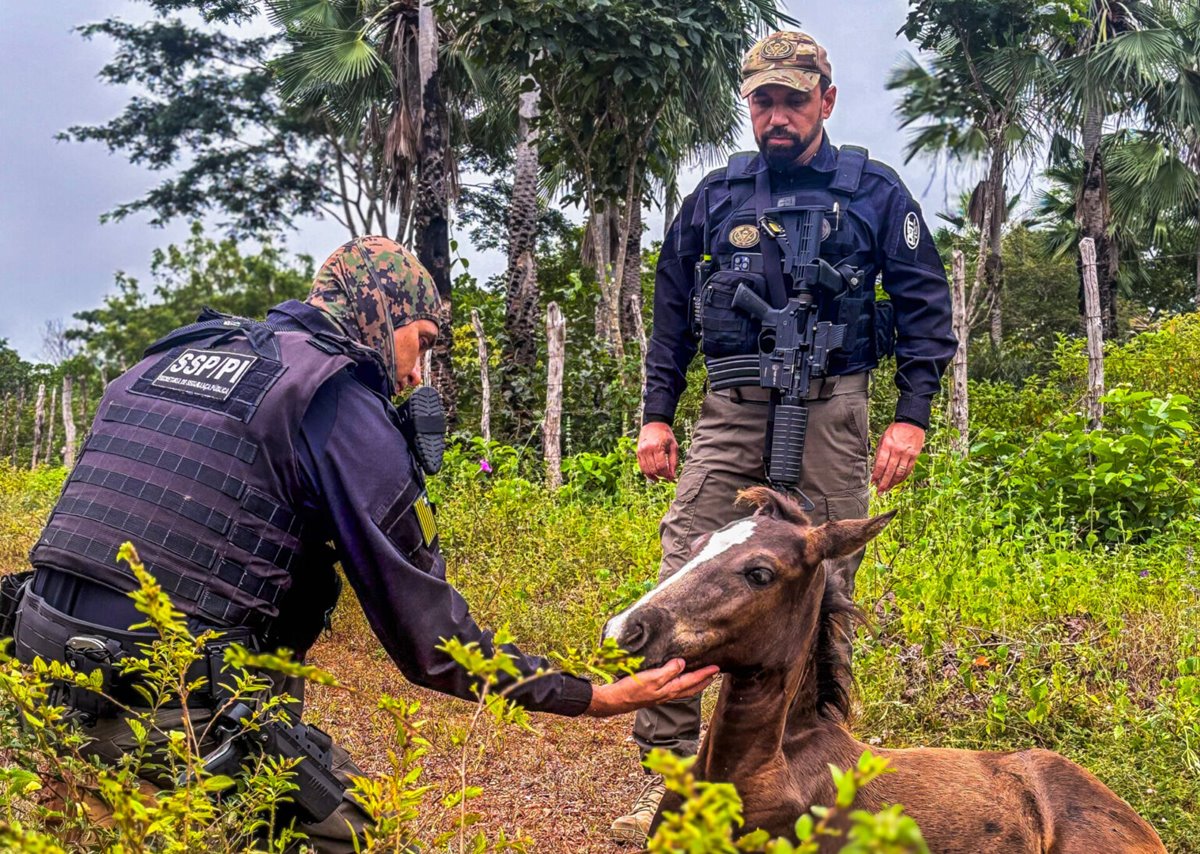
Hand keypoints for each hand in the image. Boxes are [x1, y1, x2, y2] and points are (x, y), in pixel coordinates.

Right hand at [584, 659, 718, 716]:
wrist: (614, 701)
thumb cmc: (632, 689)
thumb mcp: (652, 677)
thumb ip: (668, 671)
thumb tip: (683, 664)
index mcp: (669, 690)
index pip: (692, 681)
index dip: (705, 674)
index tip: (717, 668)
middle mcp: (667, 694)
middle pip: (691, 688)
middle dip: (704, 681)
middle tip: (715, 674)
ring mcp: (660, 695)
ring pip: (683, 689)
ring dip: (694, 683)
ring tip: (702, 678)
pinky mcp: (652, 694)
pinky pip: (673, 689)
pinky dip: (681, 684)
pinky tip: (677, 681)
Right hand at [637, 422, 678, 481]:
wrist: (654, 424)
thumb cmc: (666, 435)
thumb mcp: (674, 446)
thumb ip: (674, 461)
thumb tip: (673, 475)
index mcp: (657, 446)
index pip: (661, 466)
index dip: (667, 474)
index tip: (671, 478)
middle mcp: (647, 449)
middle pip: (654, 469)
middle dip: (661, 475)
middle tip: (667, 477)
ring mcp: (641, 451)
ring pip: (646, 470)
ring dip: (654, 476)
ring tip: (661, 477)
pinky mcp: (638, 452)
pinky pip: (642, 466)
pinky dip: (647, 472)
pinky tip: (653, 475)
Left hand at [870, 422, 925, 493]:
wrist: (912, 422)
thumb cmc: (895, 430)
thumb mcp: (884, 438)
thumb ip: (880, 452)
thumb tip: (876, 467)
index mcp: (888, 445)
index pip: (881, 464)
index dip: (876, 475)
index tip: (873, 482)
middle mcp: (897, 451)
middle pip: (890, 471)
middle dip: (884, 483)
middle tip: (879, 492)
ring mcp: (907, 454)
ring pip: (899, 473)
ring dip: (893, 483)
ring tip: (887, 489)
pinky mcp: (914, 456)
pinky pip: (908, 470)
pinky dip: (902, 478)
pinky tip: (897, 483)